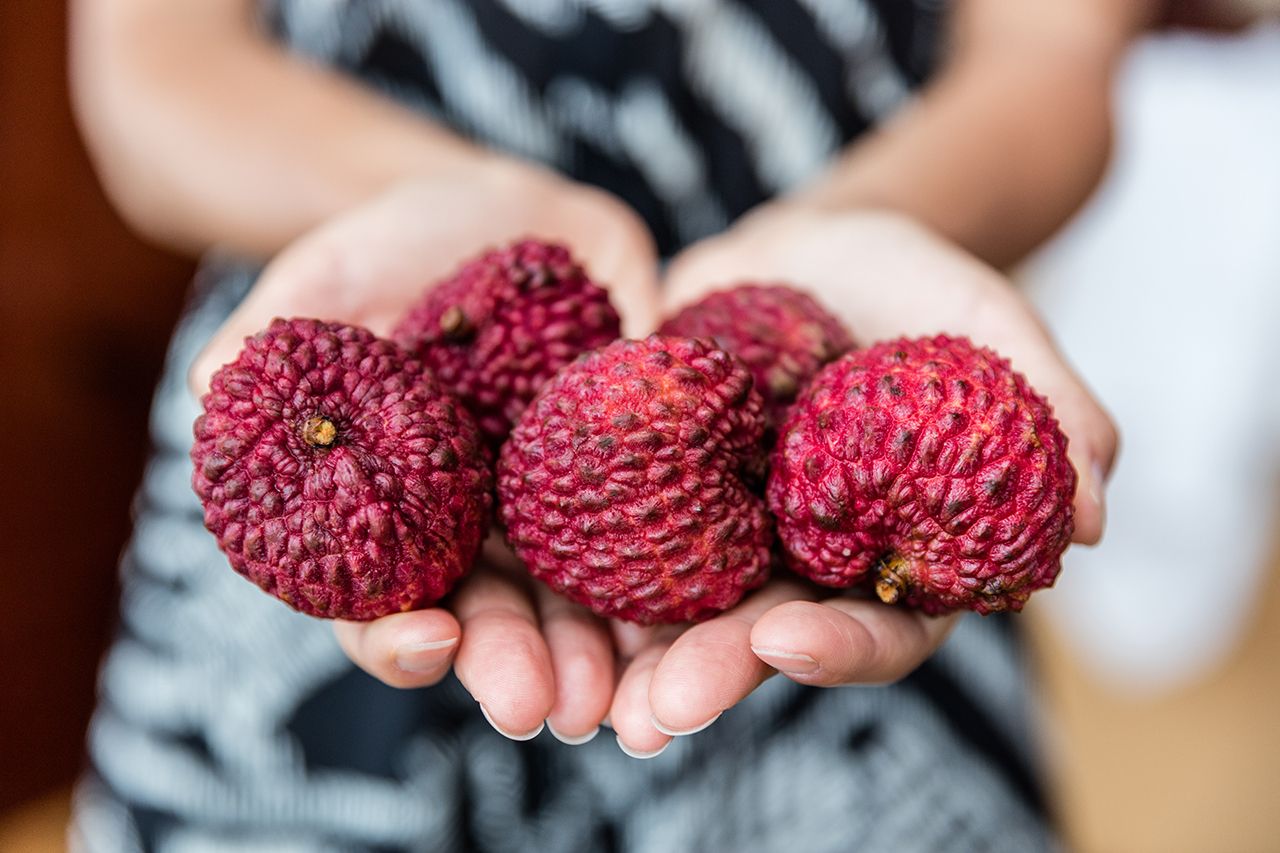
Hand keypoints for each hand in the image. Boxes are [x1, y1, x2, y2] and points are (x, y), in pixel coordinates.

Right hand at [191, 161, 660, 742]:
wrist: (515, 215)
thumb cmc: (403, 242)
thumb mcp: (334, 271)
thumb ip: (277, 331)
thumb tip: (209, 387)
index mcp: (387, 508)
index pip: (374, 597)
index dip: (391, 629)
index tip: (425, 638)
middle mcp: (473, 529)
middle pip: (488, 619)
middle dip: (513, 665)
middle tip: (543, 707)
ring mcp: (555, 509)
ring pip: (577, 602)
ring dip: (601, 654)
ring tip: (627, 697)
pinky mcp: (633, 475)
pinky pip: (661, 537)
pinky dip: (678, 581)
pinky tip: (703, 614)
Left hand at [605, 205, 1117, 756]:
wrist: (804, 246)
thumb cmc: (911, 283)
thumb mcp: (985, 318)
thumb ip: (1045, 403)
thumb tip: (1098, 513)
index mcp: (893, 552)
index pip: (884, 624)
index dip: (845, 643)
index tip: (795, 641)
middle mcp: (805, 563)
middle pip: (766, 639)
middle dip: (717, 673)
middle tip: (663, 708)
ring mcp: (726, 534)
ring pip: (680, 613)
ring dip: (636, 658)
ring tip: (594, 694)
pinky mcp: (655, 495)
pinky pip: (612, 543)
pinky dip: (578, 579)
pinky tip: (535, 610)